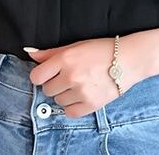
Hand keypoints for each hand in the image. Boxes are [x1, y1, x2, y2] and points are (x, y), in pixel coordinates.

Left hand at [24, 36, 145, 117]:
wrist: (128, 60)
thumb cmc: (101, 50)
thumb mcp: (75, 46)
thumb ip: (50, 52)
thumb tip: (29, 52)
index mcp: (65, 59)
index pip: (36, 77)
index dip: (40, 76)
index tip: (48, 74)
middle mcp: (71, 76)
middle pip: (47, 90)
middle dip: (55, 84)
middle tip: (69, 77)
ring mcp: (81, 92)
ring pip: (58, 101)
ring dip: (65, 94)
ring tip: (79, 84)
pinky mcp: (92, 104)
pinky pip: (70, 112)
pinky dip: (73, 106)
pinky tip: (81, 95)